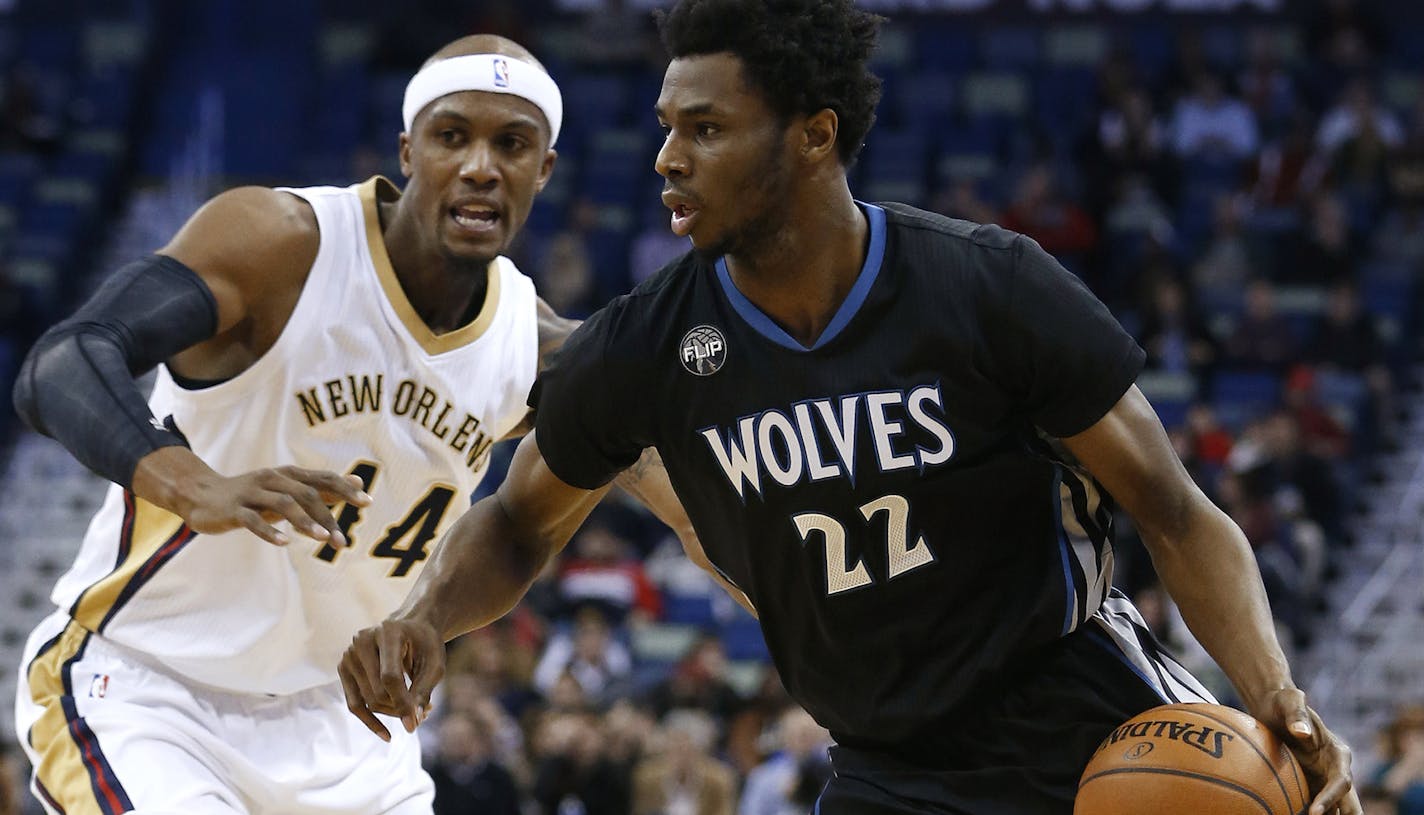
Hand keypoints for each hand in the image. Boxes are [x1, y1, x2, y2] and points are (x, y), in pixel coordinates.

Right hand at [134, 448, 370, 545]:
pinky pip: (253, 520)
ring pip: (283, 505)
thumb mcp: (286, 490)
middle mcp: (272, 479)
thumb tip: (355, 484)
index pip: (322, 478)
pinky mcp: (234, 510)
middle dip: (327, 517)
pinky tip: (284, 543)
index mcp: (287, 475)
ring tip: (323, 539)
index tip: (368, 503)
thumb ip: (319, 488)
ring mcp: (252, 494)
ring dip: (305, 522)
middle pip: (306, 494)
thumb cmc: (252, 496)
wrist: (201, 495)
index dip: (345, 489)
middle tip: (343, 541)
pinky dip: (270, 531)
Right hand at [339, 617, 444, 741]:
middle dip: (401, 708)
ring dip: (392, 713)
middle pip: (378, 692)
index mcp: (387, 632)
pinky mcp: (344, 668)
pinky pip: (355, 704)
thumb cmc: (425, 644)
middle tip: (424, 712)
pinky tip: (387, 736)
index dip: (402, 702)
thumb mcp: (434, 663)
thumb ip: (423, 690)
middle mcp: (362, 640)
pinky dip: (370, 721)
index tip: (415, 723)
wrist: (410, 627)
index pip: (390, 676)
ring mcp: (349, 654)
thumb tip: (412, 724)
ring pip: (368, 701)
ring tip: (415, 711)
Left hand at [1249, 688, 1360, 814]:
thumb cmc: (1283, 702)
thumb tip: (1302, 732)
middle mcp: (1335, 771)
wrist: (1272, 707)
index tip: (1314, 812)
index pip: (1341, 781)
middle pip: (1348, 803)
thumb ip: (1297, 714)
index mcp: (1338, 754)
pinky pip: (1313, 807)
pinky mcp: (1309, 786)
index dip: (1331, 798)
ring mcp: (1323, 781)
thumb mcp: (1289, 701)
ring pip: (1334, 809)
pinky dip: (1307, 813)